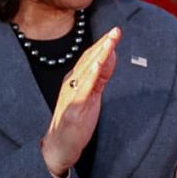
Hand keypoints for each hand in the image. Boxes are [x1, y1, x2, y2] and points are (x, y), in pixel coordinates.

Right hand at [42, 27, 121, 177]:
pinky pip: (82, 90)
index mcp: (76, 78)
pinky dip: (89, 77)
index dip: (103, 44)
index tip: (116, 32)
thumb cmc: (76, 120)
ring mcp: (71, 95)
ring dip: (98, 56)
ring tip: (109, 43)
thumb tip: (111, 56)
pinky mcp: (73, 109)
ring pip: (86, 71)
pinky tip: (96, 66)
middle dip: (103, 45)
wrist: (60, 146)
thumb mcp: (93, 94)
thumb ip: (101, 76)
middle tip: (116, 31)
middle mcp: (71, 83)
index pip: (90, 57)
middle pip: (88, 59)